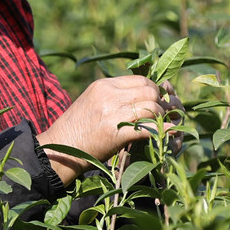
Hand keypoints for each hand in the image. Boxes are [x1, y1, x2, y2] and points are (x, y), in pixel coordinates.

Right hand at [41, 75, 170, 184]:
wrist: (58, 150)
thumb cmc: (76, 130)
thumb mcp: (92, 102)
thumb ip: (113, 97)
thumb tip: (140, 98)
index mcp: (103, 85)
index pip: (141, 79)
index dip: (155, 90)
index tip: (158, 102)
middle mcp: (109, 95)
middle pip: (150, 90)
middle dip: (162, 102)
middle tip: (164, 115)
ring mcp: (112, 113)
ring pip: (153, 107)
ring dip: (162, 117)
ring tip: (163, 126)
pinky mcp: (116, 133)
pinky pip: (149, 128)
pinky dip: (164, 131)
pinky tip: (170, 134)